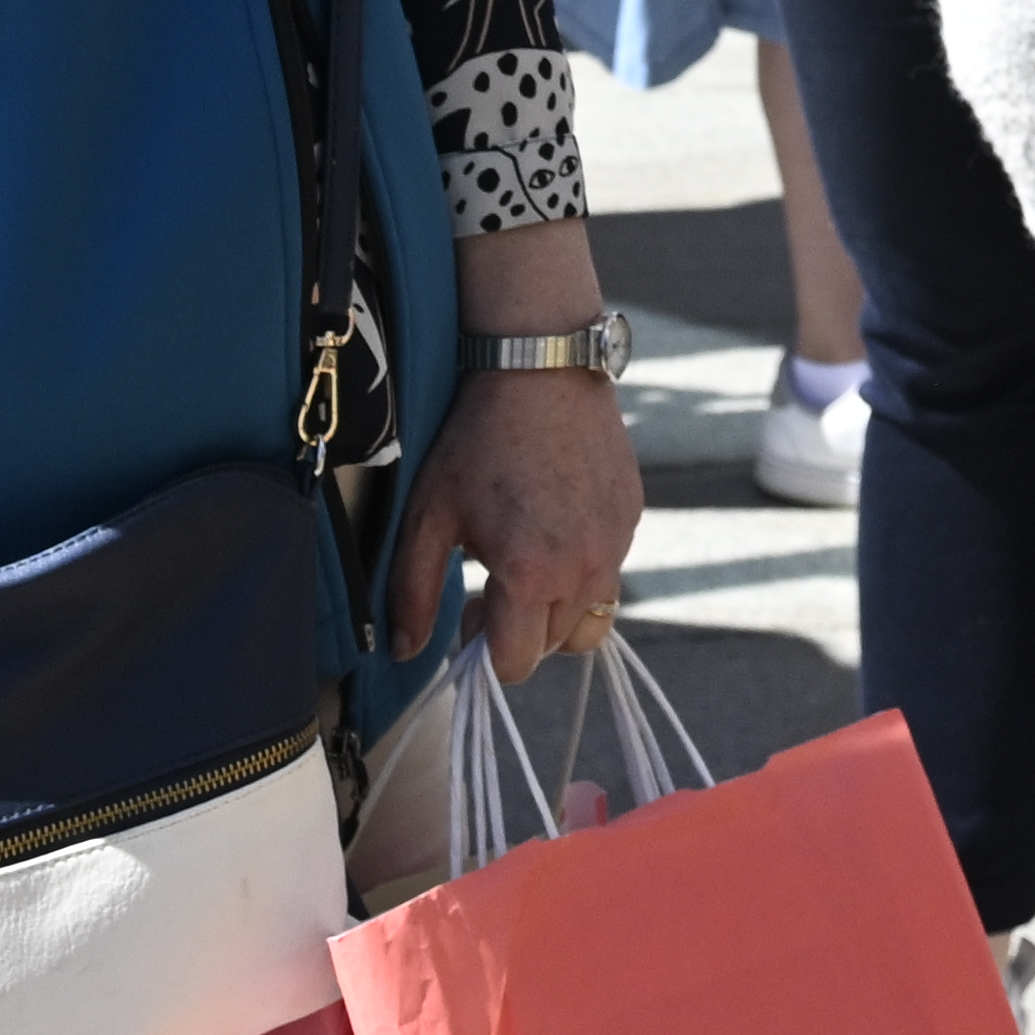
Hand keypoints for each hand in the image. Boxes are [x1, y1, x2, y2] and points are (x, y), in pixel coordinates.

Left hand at [388, 353, 647, 675]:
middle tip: (489, 580)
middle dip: (518, 629)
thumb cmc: (477, 441)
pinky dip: (582, 569)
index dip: (482, 651)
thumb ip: (412, 592)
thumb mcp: (430, 515)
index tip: (468, 609)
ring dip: (557, 610)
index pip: (514, 664)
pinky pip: (609, 571)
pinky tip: (553, 524)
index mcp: (530, 574)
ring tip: (529, 563)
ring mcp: (616, 544)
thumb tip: (402, 650)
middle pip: (552, 647)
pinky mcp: (632, 519)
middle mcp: (583, 569)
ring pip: (590, 618)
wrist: (541, 370)